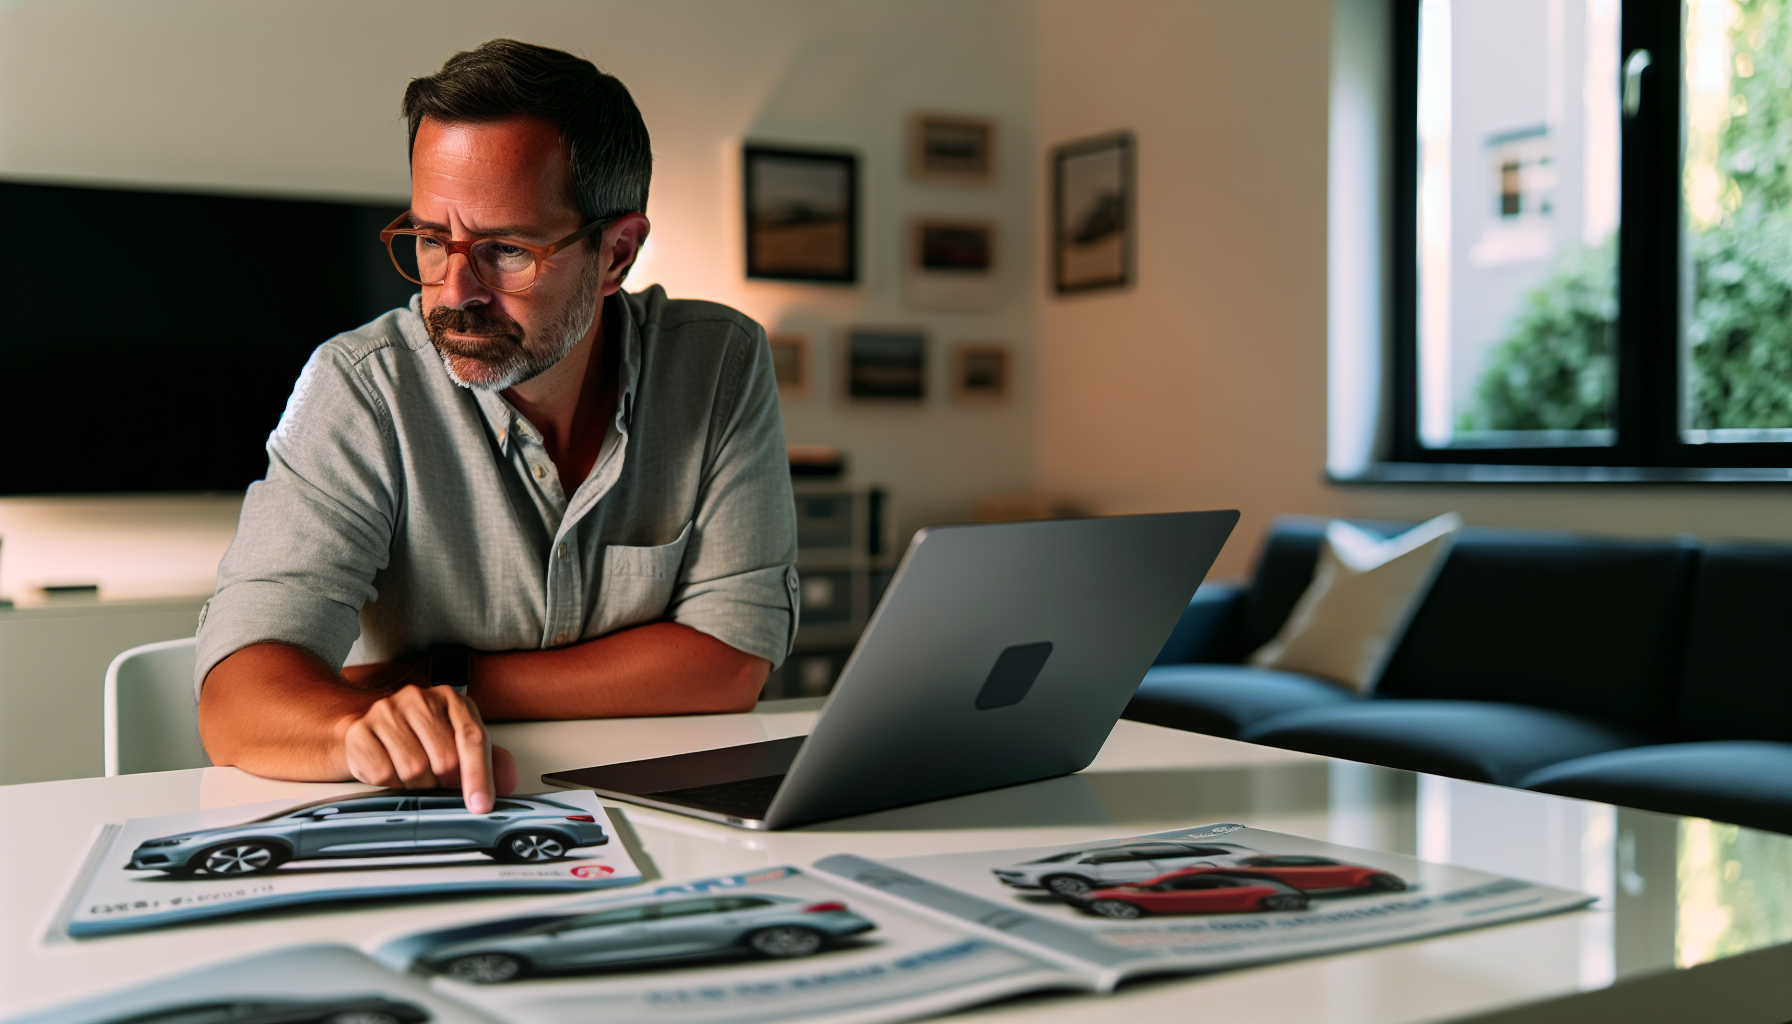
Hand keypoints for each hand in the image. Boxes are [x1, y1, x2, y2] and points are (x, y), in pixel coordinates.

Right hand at [338, 684, 513, 812]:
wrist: (364, 729)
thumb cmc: (417, 737)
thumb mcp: (455, 742)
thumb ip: (488, 760)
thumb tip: (509, 782)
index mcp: (449, 699)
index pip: (472, 738)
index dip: (479, 775)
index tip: (481, 804)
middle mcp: (418, 699)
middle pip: (444, 758)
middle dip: (444, 781)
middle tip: (437, 780)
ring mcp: (386, 712)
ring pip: (414, 770)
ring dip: (417, 785)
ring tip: (413, 774)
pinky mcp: (360, 732)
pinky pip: (383, 775)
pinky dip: (390, 783)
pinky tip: (390, 770)